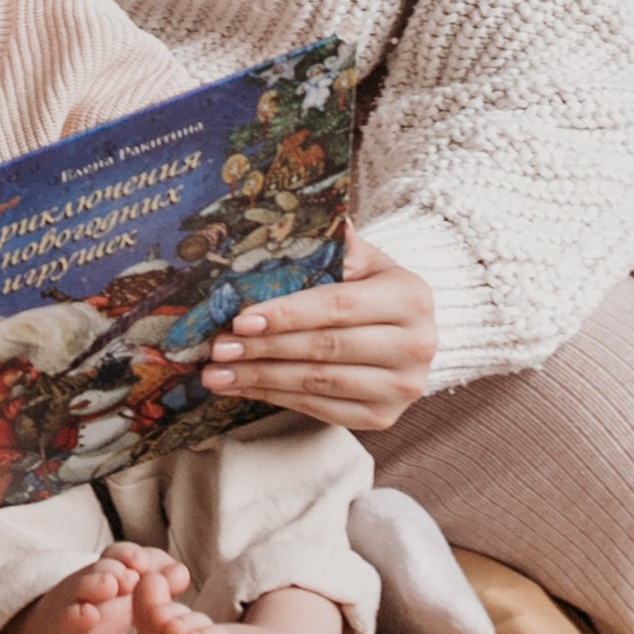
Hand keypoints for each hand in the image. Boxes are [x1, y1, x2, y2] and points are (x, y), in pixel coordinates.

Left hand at [197, 234, 436, 433]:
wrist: (408, 333)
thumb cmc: (374, 288)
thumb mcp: (364, 259)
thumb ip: (332, 243)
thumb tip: (285, 216)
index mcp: (410, 296)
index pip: (337, 305)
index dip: (286, 313)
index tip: (240, 318)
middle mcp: (416, 345)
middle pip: (325, 348)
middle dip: (264, 348)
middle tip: (219, 347)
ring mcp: (402, 386)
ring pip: (319, 382)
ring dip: (261, 378)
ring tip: (217, 373)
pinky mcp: (384, 417)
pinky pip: (321, 409)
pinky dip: (277, 398)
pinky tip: (244, 388)